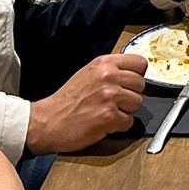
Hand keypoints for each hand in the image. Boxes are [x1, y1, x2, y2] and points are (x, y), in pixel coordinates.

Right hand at [26, 53, 146, 152]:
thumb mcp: (88, 74)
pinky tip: (103, 123)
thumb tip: (133, 75)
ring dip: (125, 111)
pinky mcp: (109, 116)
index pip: (140, 63)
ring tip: (107, 112)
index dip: (137, 75)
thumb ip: (111, 71)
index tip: (129, 84)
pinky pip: (129, 122)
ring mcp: (110, 96)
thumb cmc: (66, 101)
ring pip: (138, 103)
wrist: (47, 121)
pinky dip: (118, 126)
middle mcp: (109, 76)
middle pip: (141, 84)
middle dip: (130, 95)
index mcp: (104, 63)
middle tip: (114, 102)